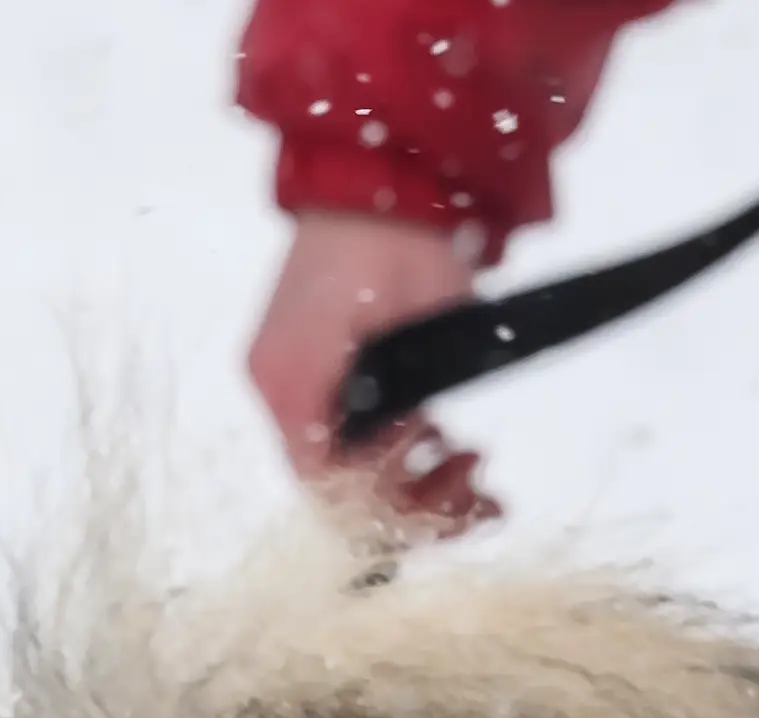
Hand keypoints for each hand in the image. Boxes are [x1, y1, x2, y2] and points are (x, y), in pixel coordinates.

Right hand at [249, 213, 502, 532]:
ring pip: (355, 473)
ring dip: (420, 481)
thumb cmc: (397, 241)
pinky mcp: (317, 372)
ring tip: (471, 455)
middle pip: (344, 491)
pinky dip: (404, 452)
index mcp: (291, 383)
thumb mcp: (413, 331)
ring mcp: (296, 382)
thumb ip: (401, 410)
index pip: (331, 492)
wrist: (381, 174)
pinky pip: (353, 438)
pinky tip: (447, 439)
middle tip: (476, 471)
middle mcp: (282, 392)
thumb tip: (412, 465)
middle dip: (419, 497)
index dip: (395, 503)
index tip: (448, 471)